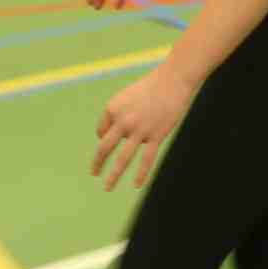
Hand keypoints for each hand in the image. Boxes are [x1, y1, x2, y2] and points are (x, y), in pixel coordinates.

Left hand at [94, 65, 190, 189]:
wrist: (173, 80)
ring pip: (122, 158)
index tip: (111, 139)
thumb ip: (116, 115)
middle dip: (98, 163)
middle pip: (105, 147)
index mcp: (112, 108)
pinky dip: (140, 174)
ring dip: (113, 175)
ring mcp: (139, 130)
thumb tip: (109, 137)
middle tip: (94, 173)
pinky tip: (136, 185)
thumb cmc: (150, 88)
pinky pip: (146, 160)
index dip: (105, 137)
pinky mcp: (156, 136)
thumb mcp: (126, 97)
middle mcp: (123, 120)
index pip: (101, 131)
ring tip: (107, 188)